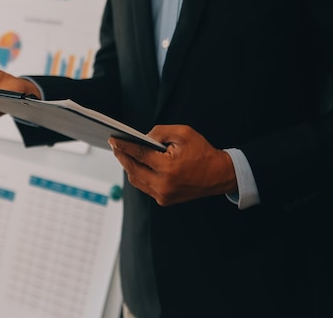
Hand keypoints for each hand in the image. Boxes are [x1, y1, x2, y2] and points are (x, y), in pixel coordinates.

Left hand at [108, 125, 236, 205]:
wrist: (219, 175)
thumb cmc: (202, 152)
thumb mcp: (183, 133)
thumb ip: (160, 132)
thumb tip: (142, 137)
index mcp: (168, 168)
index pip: (139, 155)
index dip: (124, 146)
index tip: (113, 140)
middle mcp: (163, 185)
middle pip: (133, 169)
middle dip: (122, 156)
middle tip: (115, 146)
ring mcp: (163, 195)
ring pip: (136, 180)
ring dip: (128, 167)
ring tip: (123, 154)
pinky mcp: (164, 200)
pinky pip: (145, 186)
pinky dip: (139, 175)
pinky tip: (136, 165)